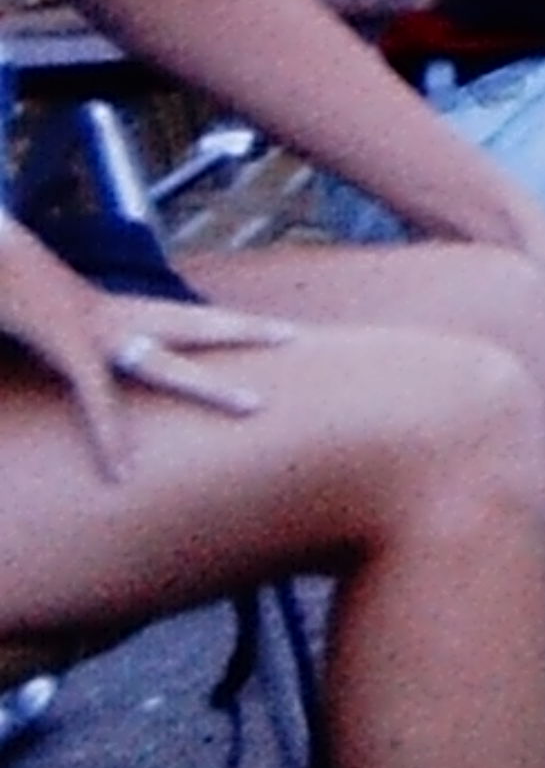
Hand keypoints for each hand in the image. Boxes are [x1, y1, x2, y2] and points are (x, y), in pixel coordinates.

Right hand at [1, 268, 302, 480]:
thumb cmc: (22, 296)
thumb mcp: (63, 323)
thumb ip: (89, 346)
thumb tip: (109, 362)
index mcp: (122, 309)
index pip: (188, 316)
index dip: (232, 322)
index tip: (281, 329)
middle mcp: (120, 316)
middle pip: (197, 323)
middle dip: (245, 330)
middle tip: (295, 337)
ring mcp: (100, 332)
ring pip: (167, 364)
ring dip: (210, 386)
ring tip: (256, 406)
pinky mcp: (71, 350)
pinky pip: (99, 398)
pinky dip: (111, 435)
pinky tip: (122, 471)